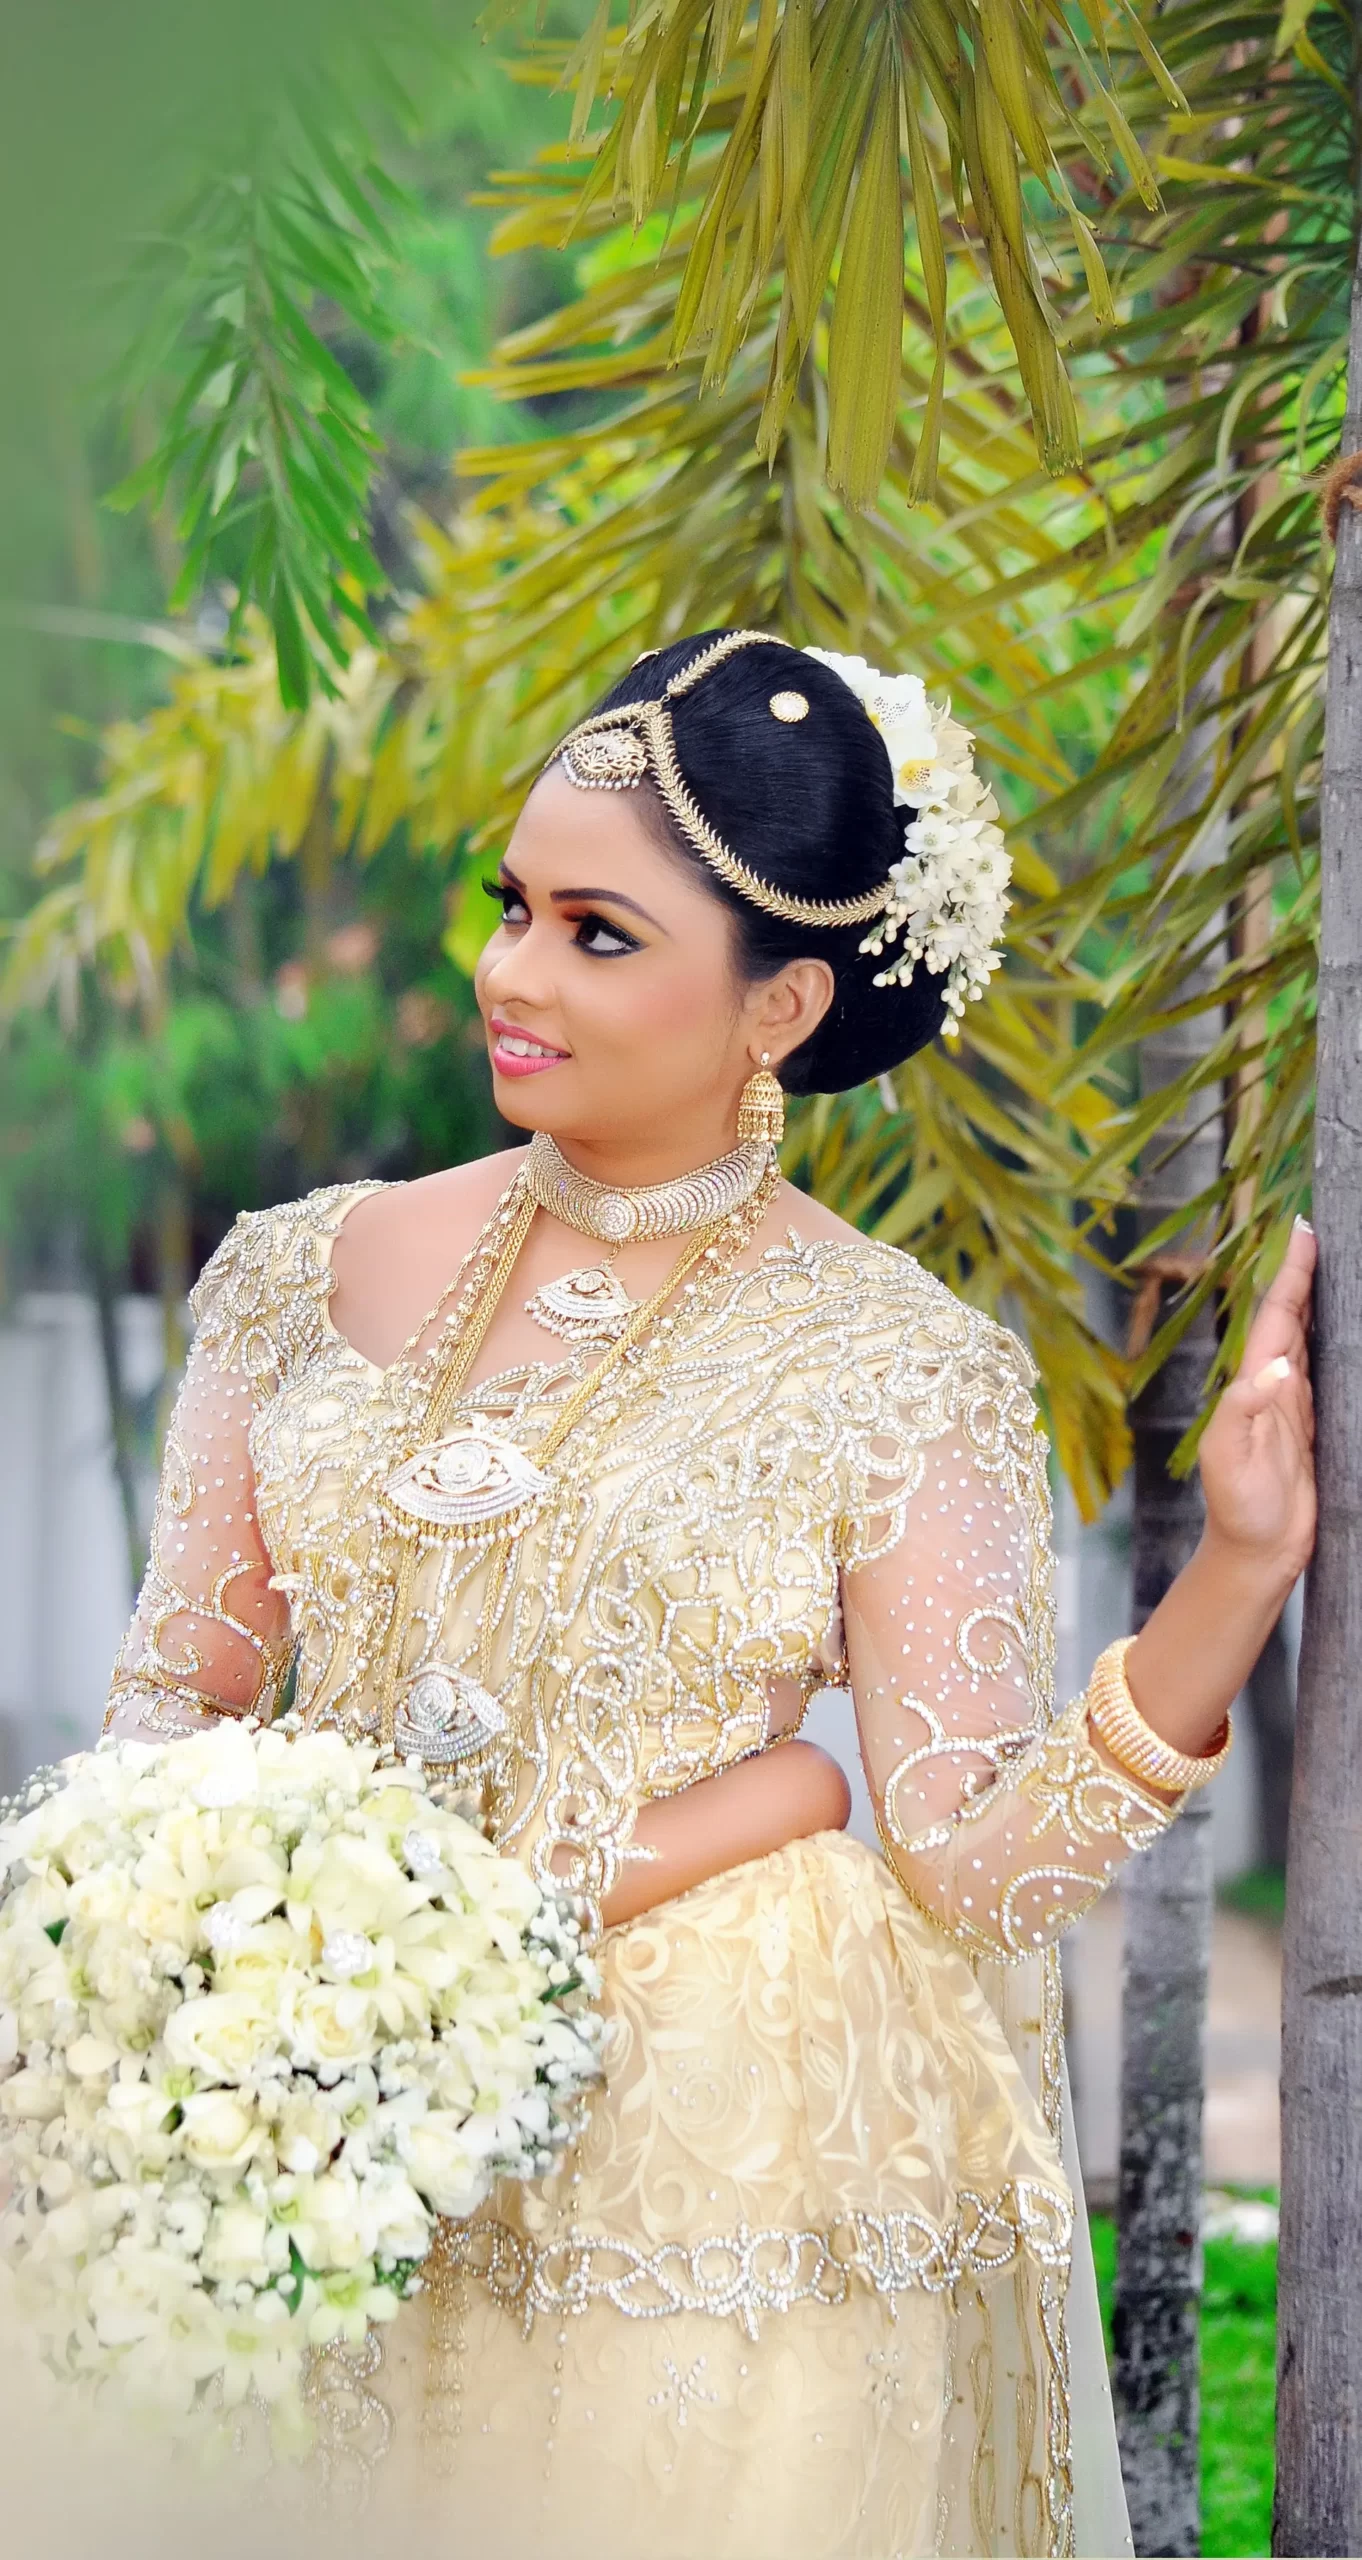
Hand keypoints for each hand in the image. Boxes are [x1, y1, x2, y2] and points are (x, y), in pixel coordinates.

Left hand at [1197, 1217, 1315, 1590]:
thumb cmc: (1236, 1509)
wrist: (1255, 1553)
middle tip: (1324, 1229)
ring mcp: (1296, 1404)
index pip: (1276, 1316)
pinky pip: (1332, 1372)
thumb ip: (1244, 1412)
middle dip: (1308, 1273)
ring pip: (1313, 1338)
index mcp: (1253, 1383)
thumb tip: (1273, 1365)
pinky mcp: (1318, 1426)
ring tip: (1339, 1262)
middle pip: (1295, 1316)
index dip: (1290, 1274)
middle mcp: (1274, 1385)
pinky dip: (1340, 1343)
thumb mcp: (1229, 1458)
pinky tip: (1353, 1329)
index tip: (1304, 1230)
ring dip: (1324, 1301)